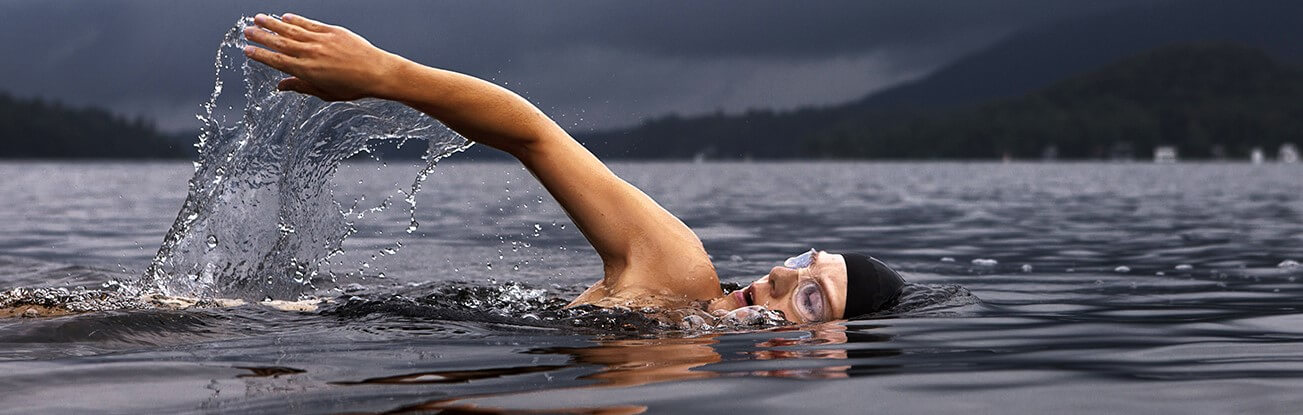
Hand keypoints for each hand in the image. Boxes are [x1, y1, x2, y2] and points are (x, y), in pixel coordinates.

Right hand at [242, 13, 405, 100]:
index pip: (277, 61)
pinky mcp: (332, 31)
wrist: (377, 72)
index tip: (247, 50)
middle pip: (279, 43)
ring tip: (258, 18)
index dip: (260, 55)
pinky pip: (309, 24)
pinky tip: (285, 17)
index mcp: (307, 71)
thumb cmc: (353, 86)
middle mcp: (311, 53)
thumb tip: (280, 86)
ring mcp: (321, 40)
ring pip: (291, 30)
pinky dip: (296, 20)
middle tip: (246, 30)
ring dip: (273, 24)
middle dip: (261, 36)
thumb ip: (301, 87)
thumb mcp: (325, 92)